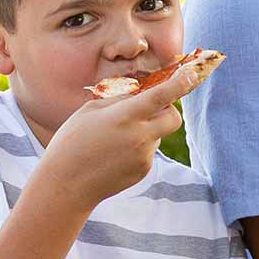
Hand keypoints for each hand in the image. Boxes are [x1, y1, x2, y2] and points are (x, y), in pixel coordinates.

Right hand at [35, 61, 204, 203]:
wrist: (66, 185)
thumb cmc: (72, 141)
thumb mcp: (90, 110)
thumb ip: (119, 99)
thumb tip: (141, 92)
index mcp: (124, 117)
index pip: (160, 96)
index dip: (180, 83)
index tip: (192, 73)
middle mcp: (139, 137)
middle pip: (173, 118)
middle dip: (169, 109)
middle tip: (151, 106)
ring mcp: (143, 156)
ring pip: (158, 134)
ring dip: (147, 128)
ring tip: (114, 137)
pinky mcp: (142, 170)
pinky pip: (148, 150)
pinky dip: (138, 146)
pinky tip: (114, 152)